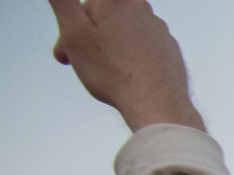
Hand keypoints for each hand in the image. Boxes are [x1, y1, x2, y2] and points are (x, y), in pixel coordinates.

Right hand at [49, 0, 202, 132]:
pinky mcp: (171, 50)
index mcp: (117, 0)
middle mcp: (143, 8)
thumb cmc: (113, 71)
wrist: (157, 105)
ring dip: (109, 50)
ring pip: (123, 36)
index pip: (85, 8)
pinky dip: (132, 61)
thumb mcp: (74, 32)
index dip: (70, 29)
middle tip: (76, 64)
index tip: (64, 52)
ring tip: (104, 74)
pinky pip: (143, 51)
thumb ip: (62, 2)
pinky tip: (127, 78)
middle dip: (87, 39)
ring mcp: (160, 30)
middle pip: (103, 20)